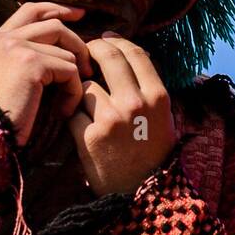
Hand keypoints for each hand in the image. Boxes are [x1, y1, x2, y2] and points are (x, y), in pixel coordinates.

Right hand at [0, 2, 92, 145]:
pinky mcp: (31, 63)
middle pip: (55, 25)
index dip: (58, 10)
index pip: (32, 10)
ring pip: (66, 51)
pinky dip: (73, 92)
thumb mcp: (11, 79)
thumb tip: (65, 47)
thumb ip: (28, 57)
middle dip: (78, 44)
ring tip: (67, 101)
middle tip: (89, 67)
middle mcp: (4, 38)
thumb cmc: (1, 116)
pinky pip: (70, 70)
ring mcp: (16, 47)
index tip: (80, 15)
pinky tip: (63, 111)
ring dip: (75, 78)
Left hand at [69, 33, 176, 196]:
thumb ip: (147, 86)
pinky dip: (72, 115)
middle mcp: (136, 103)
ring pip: (86, 84)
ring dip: (80, 90)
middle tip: (84, 54)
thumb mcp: (162, 116)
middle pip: (108, 57)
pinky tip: (77, 124)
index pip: (135, 52)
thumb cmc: (151, 152)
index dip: (116, 41)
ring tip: (83, 102)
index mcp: (158, 95)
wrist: (140, 195)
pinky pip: (72, 110)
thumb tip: (124, 52)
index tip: (105, 39)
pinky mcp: (89, 136)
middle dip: (91, 50)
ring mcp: (112, 119)